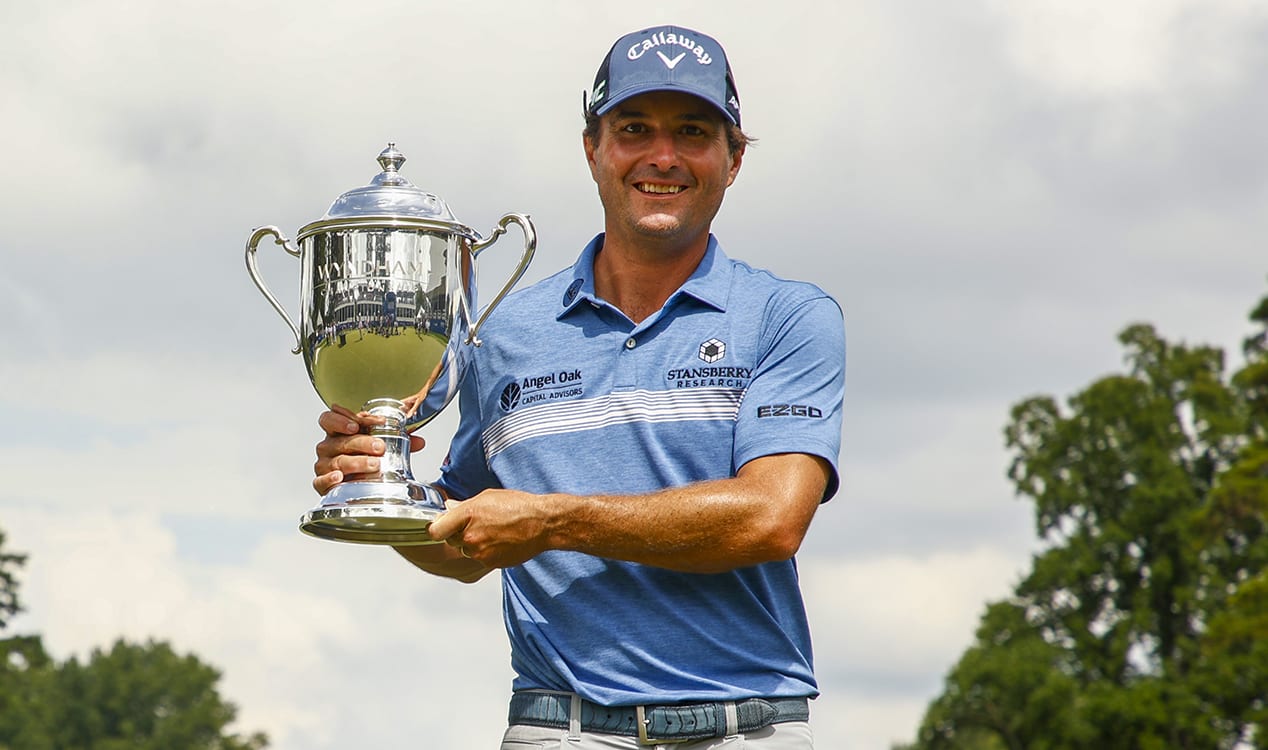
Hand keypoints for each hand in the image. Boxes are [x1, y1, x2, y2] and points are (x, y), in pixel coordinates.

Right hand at [312, 404, 424, 494]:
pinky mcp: (322, 483)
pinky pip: (320, 481)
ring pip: (336, 461)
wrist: (355, 486)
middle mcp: (328, 447)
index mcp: (338, 432)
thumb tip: (420, 441)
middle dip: (361, 442)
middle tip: (380, 447)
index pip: (329, 419)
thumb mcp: (380, 445)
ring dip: (355, 461)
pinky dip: (329, 478)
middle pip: (339, 440)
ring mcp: (324, 465)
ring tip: (374, 464)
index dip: (341, 419)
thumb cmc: (365, 458)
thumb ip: (399, 439)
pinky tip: (339, 477)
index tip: (358, 424)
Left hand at [427, 491, 557, 568]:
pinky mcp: (490, 563)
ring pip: (466, 550)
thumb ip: (465, 505)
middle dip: (458, 533)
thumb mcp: (488, 497)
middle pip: (450, 540)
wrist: (542, 524)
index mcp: (467, 514)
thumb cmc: (519, 507)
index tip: (439, 527)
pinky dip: (486, 551)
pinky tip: (500, 540)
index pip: (435, 530)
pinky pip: (480, 558)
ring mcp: (479, 552)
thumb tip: (450, 508)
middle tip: (477, 524)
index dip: (436, 528)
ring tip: (493, 532)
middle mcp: (470, 536)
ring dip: (473, 543)